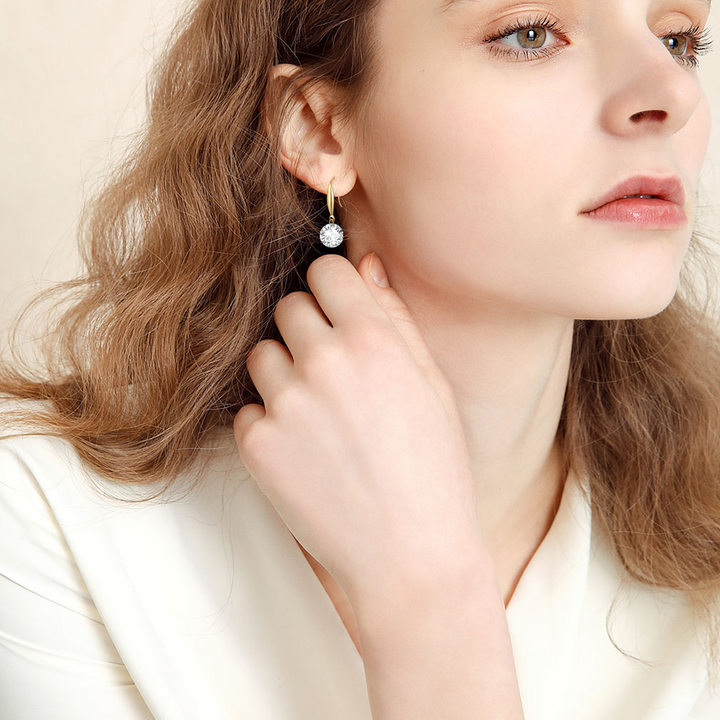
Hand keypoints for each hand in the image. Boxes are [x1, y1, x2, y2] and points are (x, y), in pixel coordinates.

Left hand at [233, 252, 484, 600]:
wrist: (410, 556)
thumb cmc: (433, 472)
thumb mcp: (433, 386)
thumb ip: (396, 318)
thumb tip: (366, 265)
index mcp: (374, 341)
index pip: (326, 271)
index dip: (332, 290)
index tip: (336, 311)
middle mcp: (325, 362)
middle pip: (288, 308)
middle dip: (306, 330)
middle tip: (331, 373)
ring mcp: (286, 404)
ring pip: (261, 355)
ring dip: (283, 374)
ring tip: (317, 416)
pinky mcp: (257, 444)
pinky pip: (247, 410)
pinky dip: (268, 424)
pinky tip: (304, 452)